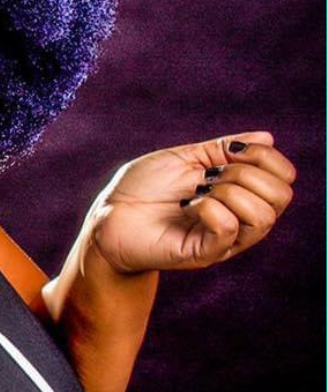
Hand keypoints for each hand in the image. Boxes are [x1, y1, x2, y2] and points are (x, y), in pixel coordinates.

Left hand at [87, 131, 295, 274]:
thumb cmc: (141, 187)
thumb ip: (223, 149)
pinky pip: (229, 230)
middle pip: (280, 197)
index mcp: (239, 195)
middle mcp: (239, 219)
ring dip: (229, 192)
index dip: (267, 158)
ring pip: (262, 216)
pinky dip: (211, 208)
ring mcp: (222, 239)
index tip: (232, 151)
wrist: (107, 216)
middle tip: (209, 175)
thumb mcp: (184, 158)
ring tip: (197, 192)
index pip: (283, 179)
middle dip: (247, 173)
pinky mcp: (202, 253)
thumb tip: (268, 138)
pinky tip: (188, 205)